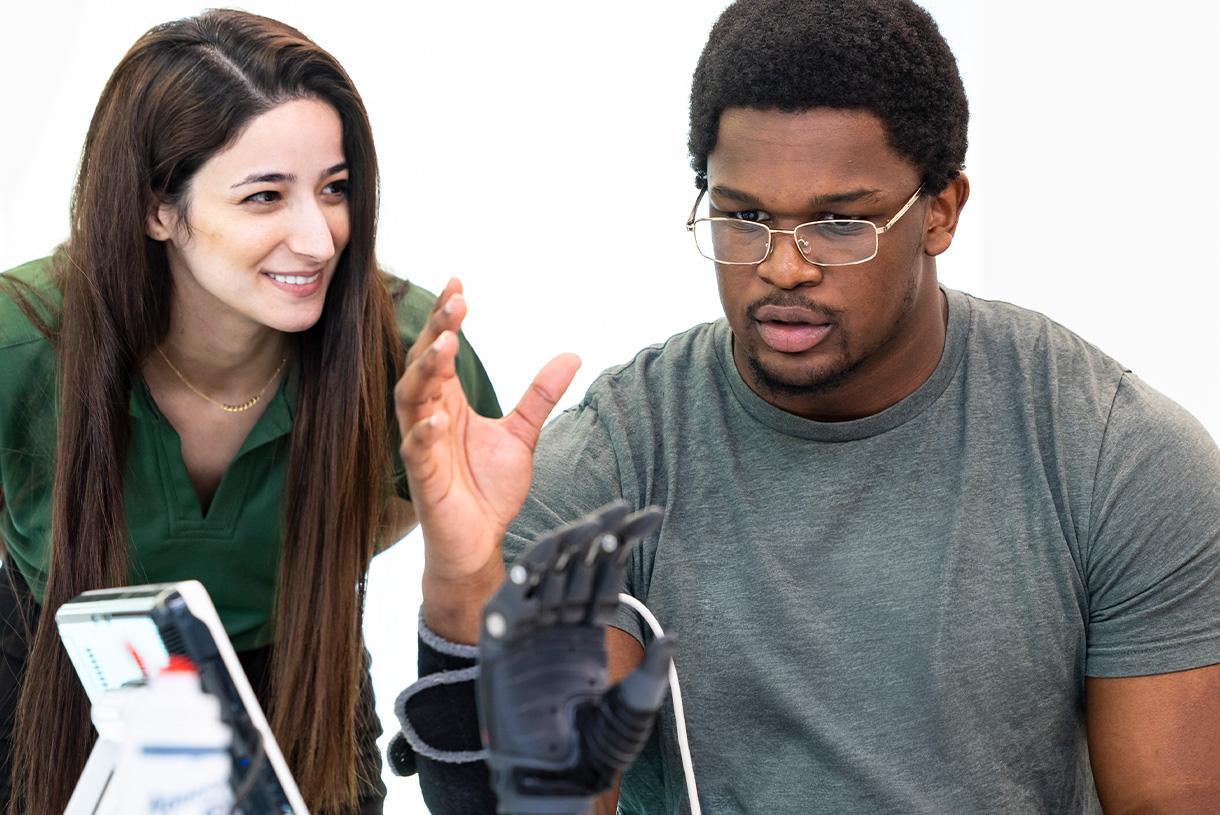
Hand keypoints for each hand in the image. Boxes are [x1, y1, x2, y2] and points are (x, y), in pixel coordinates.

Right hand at [395, 279, 579, 640]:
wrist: (480, 542)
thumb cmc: (488, 489)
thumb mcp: (522, 436)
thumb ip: (540, 396)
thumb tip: (571, 354)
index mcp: (448, 404)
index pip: (440, 351)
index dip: (447, 319)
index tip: (460, 284)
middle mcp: (429, 418)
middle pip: (422, 365)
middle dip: (436, 332)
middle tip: (456, 302)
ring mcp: (422, 447)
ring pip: (410, 400)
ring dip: (425, 372)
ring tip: (445, 345)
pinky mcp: (423, 479)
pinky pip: (415, 452)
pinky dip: (424, 435)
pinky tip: (438, 420)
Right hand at [477, 502, 673, 814]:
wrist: (553, 781)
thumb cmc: (593, 749)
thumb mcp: (633, 707)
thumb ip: (651, 673)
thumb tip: (672, 636)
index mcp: (588, 630)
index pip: (608, 575)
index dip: (626, 544)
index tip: (652, 515)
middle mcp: (558, 623)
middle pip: (578, 565)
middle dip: (600, 536)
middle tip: (623, 509)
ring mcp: (529, 631)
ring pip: (544, 575)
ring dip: (564, 548)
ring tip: (589, 525)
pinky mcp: (499, 645)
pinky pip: (507, 605)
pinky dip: (519, 582)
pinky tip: (536, 562)